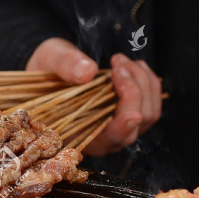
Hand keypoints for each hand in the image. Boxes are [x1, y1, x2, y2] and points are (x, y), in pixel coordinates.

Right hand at [25, 39, 161, 155]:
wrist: (49, 71)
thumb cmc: (46, 70)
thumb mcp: (49, 59)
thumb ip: (65, 66)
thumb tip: (88, 72)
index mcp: (81, 134)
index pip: (112, 138)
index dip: (123, 124)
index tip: (128, 105)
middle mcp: (105, 137)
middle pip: (136, 124)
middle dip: (134, 89)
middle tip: (116, 62)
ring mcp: (121, 127)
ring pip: (149, 113)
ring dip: (143, 82)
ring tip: (121, 61)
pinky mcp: (130, 115)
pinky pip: (151, 104)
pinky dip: (148, 81)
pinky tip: (132, 65)